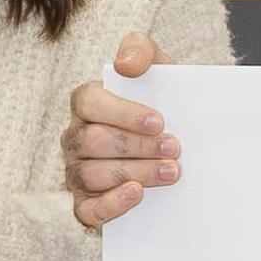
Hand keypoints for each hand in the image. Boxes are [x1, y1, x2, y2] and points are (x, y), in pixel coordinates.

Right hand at [66, 36, 182, 229]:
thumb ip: (141, 50)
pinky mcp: (86, 205)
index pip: (88, 102)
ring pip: (94, 174)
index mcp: (87, 104)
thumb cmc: (166, 106)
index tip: (159, 121)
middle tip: (175, 149)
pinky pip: (88, 210)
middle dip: (137, 146)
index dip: (123, 112)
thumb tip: (123, 64)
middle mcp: (75, 137)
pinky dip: (113, 203)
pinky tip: (138, 194)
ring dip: (136, 172)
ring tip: (171, 172)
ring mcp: (77, 172)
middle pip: (93, 141)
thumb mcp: (160, 71)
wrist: (184, 149)